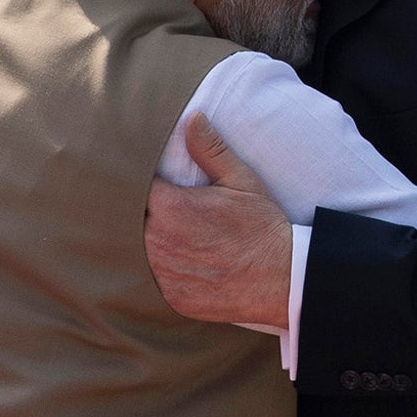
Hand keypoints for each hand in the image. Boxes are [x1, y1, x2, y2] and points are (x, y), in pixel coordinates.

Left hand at [145, 113, 291, 327]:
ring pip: (137, 251)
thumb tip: (192, 119)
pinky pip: (153, 280)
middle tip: (160, 210)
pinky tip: (180, 262)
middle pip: (131, 221)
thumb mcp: (241, 181)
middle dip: (141, 214)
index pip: (132, 188)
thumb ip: (210, 150)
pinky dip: (162, 270)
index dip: (136, 184)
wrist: (285, 279)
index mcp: (170, 207)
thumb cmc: (263, 227)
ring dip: (147, 243)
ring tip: (170, 236)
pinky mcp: (171, 297)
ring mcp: (163, 273)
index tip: (149, 184)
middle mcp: (158, 241)